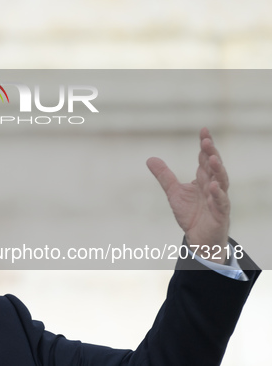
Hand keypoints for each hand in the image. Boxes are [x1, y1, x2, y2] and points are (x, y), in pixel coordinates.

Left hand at [146, 128, 229, 262]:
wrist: (198, 239)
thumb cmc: (191, 214)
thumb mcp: (173, 193)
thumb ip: (164, 176)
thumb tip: (150, 158)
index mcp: (203, 179)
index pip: (205, 159)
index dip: (205, 146)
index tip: (203, 131)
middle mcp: (213, 186)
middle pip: (214, 167)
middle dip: (211, 153)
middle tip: (206, 141)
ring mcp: (218, 200)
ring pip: (221, 182)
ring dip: (218, 170)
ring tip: (212, 158)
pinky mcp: (220, 214)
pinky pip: (221, 203)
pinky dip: (218, 195)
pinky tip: (213, 187)